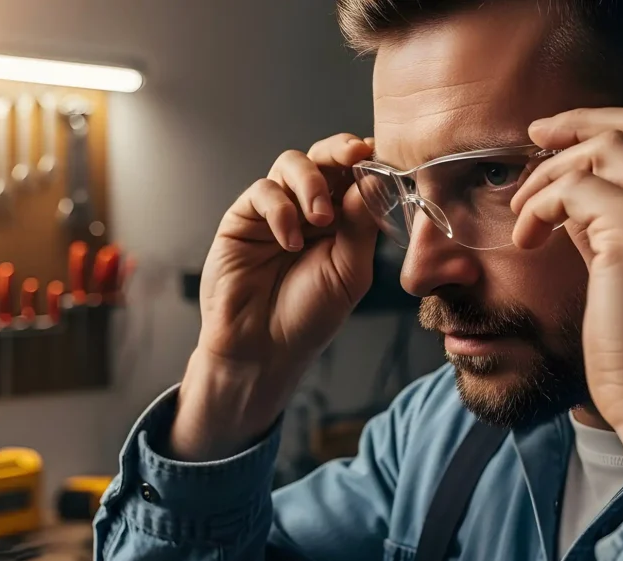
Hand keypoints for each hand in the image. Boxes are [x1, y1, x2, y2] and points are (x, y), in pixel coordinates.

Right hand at [172, 134, 377, 459]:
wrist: (264, 350)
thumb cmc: (308, 317)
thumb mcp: (349, 272)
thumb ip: (360, 226)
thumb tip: (372, 178)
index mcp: (340, 219)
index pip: (354, 174)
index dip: (367, 159)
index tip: (380, 154)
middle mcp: (307, 208)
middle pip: (323, 157)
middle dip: (340, 150)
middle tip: (355, 155)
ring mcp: (274, 210)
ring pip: (291, 164)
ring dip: (311, 183)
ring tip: (321, 219)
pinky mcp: (242, 218)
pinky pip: (263, 193)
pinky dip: (281, 210)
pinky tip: (290, 241)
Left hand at [510, 106, 622, 500]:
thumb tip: (576, 193)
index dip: (612, 125)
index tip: (564, 136)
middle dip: (578, 123)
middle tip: (534, 138)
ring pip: (603, 148)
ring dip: (550, 172)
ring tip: (524, 210)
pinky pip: (573, 187)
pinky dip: (539, 204)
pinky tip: (528, 237)